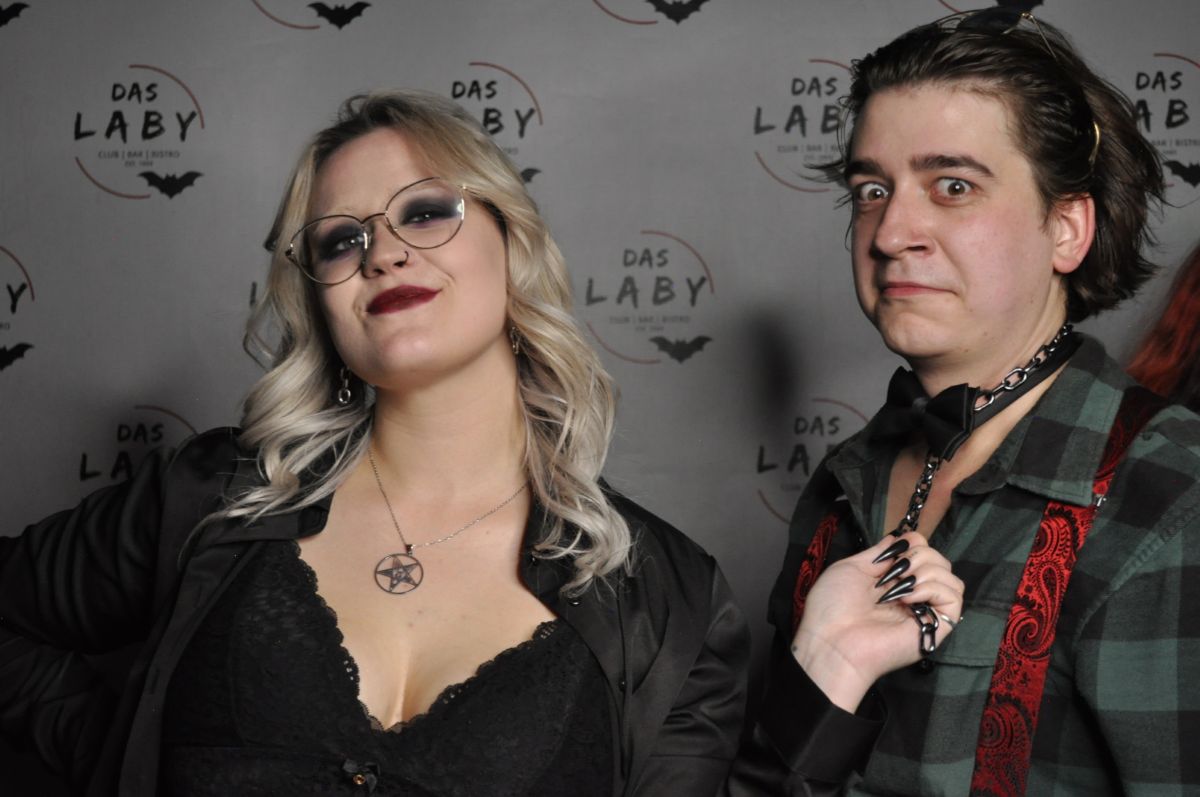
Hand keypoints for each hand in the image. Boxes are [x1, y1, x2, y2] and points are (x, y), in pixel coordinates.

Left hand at [790, 531, 963, 712]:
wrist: (832, 641)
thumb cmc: (832, 607)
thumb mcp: (851, 568)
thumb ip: (878, 554)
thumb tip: (899, 538)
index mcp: (893, 581)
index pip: (923, 551)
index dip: (914, 542)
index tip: (896, 549)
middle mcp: (912, 595)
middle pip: (939, 561)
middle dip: (919, 555)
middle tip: (895, 572)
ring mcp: (924, 611)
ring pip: (951, 578)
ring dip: (927, 571)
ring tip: (902, 586)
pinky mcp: (935, 627)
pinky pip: (953, 598)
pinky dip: (934, 588)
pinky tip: (910, 597)